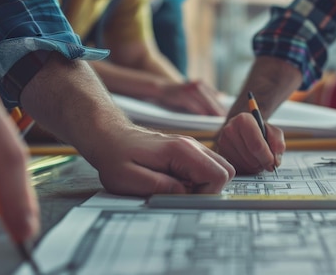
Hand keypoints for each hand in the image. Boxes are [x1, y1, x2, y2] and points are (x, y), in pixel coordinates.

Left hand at [89, 125, 234, 194]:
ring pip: (219, 169)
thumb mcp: (127, 178)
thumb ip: (157, 186)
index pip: (218, 175)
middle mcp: (192, 146)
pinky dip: (198, 180)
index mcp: (181, 150)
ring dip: (205, 185)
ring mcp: (192, 147)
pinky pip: (207, 168)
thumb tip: (183, 193)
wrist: (110, 137)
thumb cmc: (115, 156)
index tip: (185, 199)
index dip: (207, 194)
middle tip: (184, 195)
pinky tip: (177, 182)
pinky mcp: (188, 152)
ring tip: (179, 189)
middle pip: (226, 171)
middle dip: (210, 190)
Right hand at [153, 80, 225, 115]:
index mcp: (203, 85)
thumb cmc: (181, 93)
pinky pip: (193, 104)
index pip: (216, 97)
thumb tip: (223, 97)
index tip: (230, 115)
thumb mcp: (195, 91)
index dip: (222, 106)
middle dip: (219, 110)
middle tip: (226, 119)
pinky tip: (204, 117)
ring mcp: (190, 89)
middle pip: (212, 100)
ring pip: (204, 102)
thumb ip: (207, 94)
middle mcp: (198, 85)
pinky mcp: (181, 94)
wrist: (163, 88)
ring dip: (212, 111)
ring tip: (219, 119)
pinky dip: (199, 110)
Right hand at [214, 113, 284, 174]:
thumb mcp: (274, 132)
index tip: (273, 162)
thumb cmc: (260, 131)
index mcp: (243, 120)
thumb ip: (278, 144)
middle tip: (266, 160)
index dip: (267, 157)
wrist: (244, 130)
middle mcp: (230, 129)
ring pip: (245, 165)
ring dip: (255, 166)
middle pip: (251, 157)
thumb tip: (275, 161)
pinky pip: (238, 169)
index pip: (257, 145)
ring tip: (257, 158)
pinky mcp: (220, 153)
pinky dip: (247, 168)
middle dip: (262, 162)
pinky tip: (249, 160)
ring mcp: (222, 142)